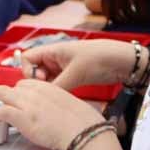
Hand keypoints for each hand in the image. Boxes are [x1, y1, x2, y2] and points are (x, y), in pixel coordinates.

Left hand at [0, 80, 104, 149]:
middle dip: (6, 94)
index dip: (20, 91)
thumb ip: (57, 104)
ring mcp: (26, 103)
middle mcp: (35, 92)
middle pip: (12, 87)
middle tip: (1, 102)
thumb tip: (54, 113)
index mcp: (48, 87)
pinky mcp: (21, 117)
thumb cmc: (81, 123)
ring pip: (0, 93)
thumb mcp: (69, 105)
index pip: (26, 83)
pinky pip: (0, 110)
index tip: (18, 98)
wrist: (82, 132)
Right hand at [21, 39, 136, 91]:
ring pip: (47, 79)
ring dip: (49, 88)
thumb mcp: (76, 73)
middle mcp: (55, 58)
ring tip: (58, 95)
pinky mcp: (72, 76)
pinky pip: (58, 84)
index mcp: (52, 50)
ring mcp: (63, 67)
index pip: (27, 58)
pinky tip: (64, 97)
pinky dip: (58, 90)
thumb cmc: (99, 59)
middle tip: (49, 90)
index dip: (28, 71)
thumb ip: (57, 86)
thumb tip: (41, 99)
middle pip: (35, 70)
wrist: (122, 61)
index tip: (40, 81)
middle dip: (38, 82)